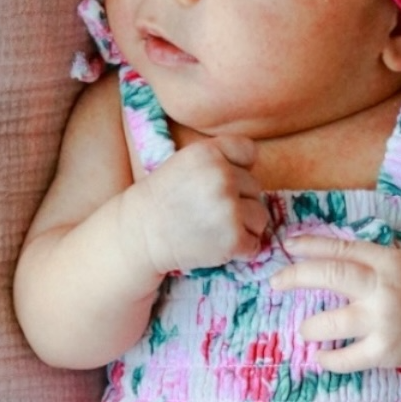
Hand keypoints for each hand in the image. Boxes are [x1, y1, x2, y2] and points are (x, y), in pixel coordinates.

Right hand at [126, 136, 268, 275]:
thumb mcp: (187, 162)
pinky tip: (216, 244)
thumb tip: (254, 168)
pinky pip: (254, 243)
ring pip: (260, 216)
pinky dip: (240, 248)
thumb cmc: (164, 199)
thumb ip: (219, 158)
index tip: (217, 183)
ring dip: (243, 226)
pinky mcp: (233, 239)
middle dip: (239, 201)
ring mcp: (229, 209)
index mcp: (209, 153)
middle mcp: (222, 177)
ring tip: (214, 228)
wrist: (140, 235)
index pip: (249, 152)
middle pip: (255, 187)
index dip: (238, 169)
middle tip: (208, 212)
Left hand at [271, 234, 400, 371]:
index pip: (341, 248)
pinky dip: (327, 359)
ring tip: (305, 329)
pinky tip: (321, 356)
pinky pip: (345, 359)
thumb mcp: (398, 262)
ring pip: (330, 323)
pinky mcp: (385, 351)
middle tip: (276, 283)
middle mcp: (384, 288)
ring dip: (309, 327)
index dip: (309, 246)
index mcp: (387, 261)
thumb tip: (317, 255)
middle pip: (330, 276)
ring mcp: (384, 322)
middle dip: (295, 277)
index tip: (286, 247)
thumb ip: (364, 259)